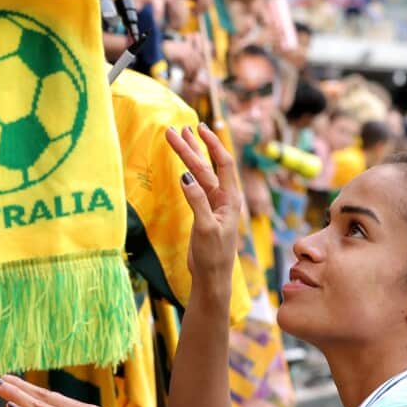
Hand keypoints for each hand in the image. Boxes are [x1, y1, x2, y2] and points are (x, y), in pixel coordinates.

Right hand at [165, 124, 242, 285]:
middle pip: (207, 165)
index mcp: (230, 199)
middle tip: (175, 129)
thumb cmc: (213, 256)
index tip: (199, 129)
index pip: (223, 163)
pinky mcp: (204, 211)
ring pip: (200, 174)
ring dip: (189, 156)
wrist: (212, 277)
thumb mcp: (206, 228)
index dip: (212, 144)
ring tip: (178, 137)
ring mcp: (214, 204)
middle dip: (192, 147)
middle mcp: (224, 197)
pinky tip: (182, 164)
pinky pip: (196, 186)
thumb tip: (185, 176)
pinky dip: (187, 172)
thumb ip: (197, 201)